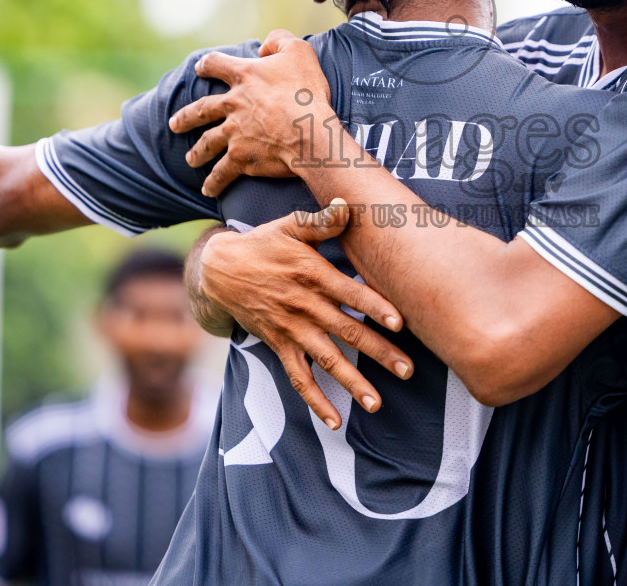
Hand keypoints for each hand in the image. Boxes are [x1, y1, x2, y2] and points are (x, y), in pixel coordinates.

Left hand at [168, 30, 332, 196]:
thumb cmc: (308, 92)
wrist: (310, 132)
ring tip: (190, 159)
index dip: (208, 64)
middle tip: (174, 124)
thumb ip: (280, 40)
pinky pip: (221, 172)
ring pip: (207, 143)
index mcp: (244, 76)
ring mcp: (233, 133)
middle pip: (201, 109)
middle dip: (186, 117)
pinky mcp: (240, 158)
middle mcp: (232, 104)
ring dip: (197, 152)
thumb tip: (263, 47)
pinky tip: (208, 190)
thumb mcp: (299, 51)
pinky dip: (214, 182)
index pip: (216, 64)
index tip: (200, 67)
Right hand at [198, 198, 414, 428]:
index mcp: (313, 275)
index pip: (350, 294)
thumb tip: (347, 206)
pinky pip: (299, 378)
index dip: (374, 308)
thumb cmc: (264, 244)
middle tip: (407, 370)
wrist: (220, 271)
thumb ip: (320, 221)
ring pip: (327, 360)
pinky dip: (315, 401)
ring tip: (377, 403)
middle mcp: (305, 306)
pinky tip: (335, 421)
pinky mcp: (279, 346)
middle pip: (347, 332)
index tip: (400, 323)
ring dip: (353, 383)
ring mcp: (292, 330)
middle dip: (378, 352)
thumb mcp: (290, 226)